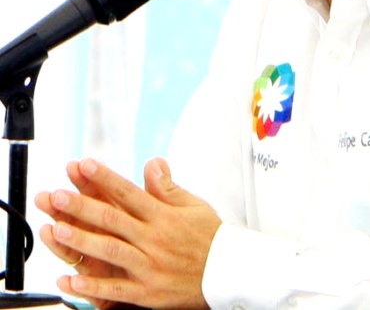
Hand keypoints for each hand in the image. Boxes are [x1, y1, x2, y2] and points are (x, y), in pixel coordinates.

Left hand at [35, 157, 221, 308]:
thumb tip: (152, 162)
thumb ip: (167, 187)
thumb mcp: (192, 205)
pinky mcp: (147, 292)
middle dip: (82, 206)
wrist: (227, 273)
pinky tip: (70, 280)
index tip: (83, 165)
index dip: (104, 178)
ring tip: (57, 230)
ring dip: (82, 240)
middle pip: (113, 219)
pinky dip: (92, 286)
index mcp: (163, 215)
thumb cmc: (209, 236)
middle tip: (56, 195)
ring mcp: (149, 266)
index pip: (127, 192)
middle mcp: (153, 238)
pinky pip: (116, 289)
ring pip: (111, 251)